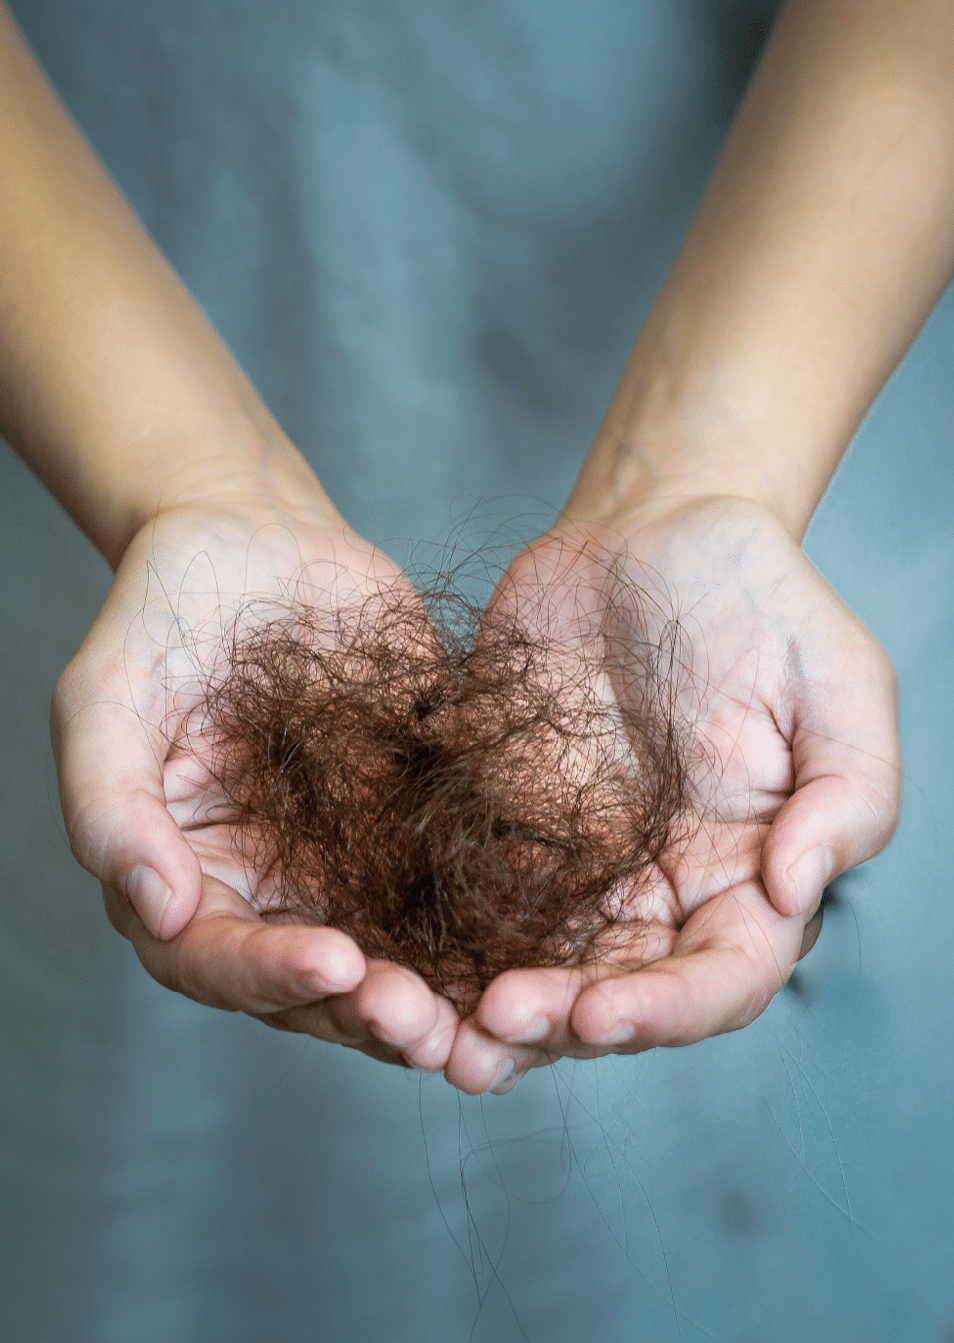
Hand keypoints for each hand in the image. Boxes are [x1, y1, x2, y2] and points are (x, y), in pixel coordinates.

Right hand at [51, 489, 458, 1069]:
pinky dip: (485, 934)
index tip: (333, 963)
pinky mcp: (411, 831)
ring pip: (389, 959)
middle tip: (425, 1024)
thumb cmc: (164, 611)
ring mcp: (343, 866)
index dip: (267, 974)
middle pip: (309, 985)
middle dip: (364, 1012)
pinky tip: (532, 949)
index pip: (212, 957)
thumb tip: (155, 911)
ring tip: (483, 1015)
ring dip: (434, 997)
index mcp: (181, 875)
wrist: (260, 542)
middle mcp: (264, 890)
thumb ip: (108, 804)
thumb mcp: (106, 697)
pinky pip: (449, 893)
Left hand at [445, 496, 899, 1093]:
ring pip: (536, 963)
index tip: (601, 1010)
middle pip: (617, 991)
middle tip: (496, 1025)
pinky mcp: (504, 822)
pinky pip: (469, 895)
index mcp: (744, 870)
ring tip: (436, 1027)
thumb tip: (795, 890)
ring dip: (489, 1006)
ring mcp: (576, 861)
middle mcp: (660, 886)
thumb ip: (848, 792)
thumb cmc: (759, 599)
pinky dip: (437, 937)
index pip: (721, 974)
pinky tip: (394, 957)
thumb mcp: (839, 682)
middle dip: (561, 1023)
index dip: (668, 1010)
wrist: (652, 531)